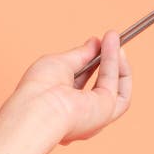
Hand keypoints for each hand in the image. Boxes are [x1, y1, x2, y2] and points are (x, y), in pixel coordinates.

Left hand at [0, 29, 132, 153]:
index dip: (93, 64)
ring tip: (116, 38)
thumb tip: (97, 41)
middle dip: (109, 61)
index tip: (99, 44)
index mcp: (62, 107)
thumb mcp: (57, 64)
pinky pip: (119, 85)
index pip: (83, 84)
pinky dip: (117, 64)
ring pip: (115, 85)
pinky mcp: (106, 113)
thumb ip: (80, 55)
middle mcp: (80, 115)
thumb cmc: (34, 91)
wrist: (36, 111)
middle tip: (112, 39)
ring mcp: (95, 116)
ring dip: (117, 60)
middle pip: (103, 85)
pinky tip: (114, 45)